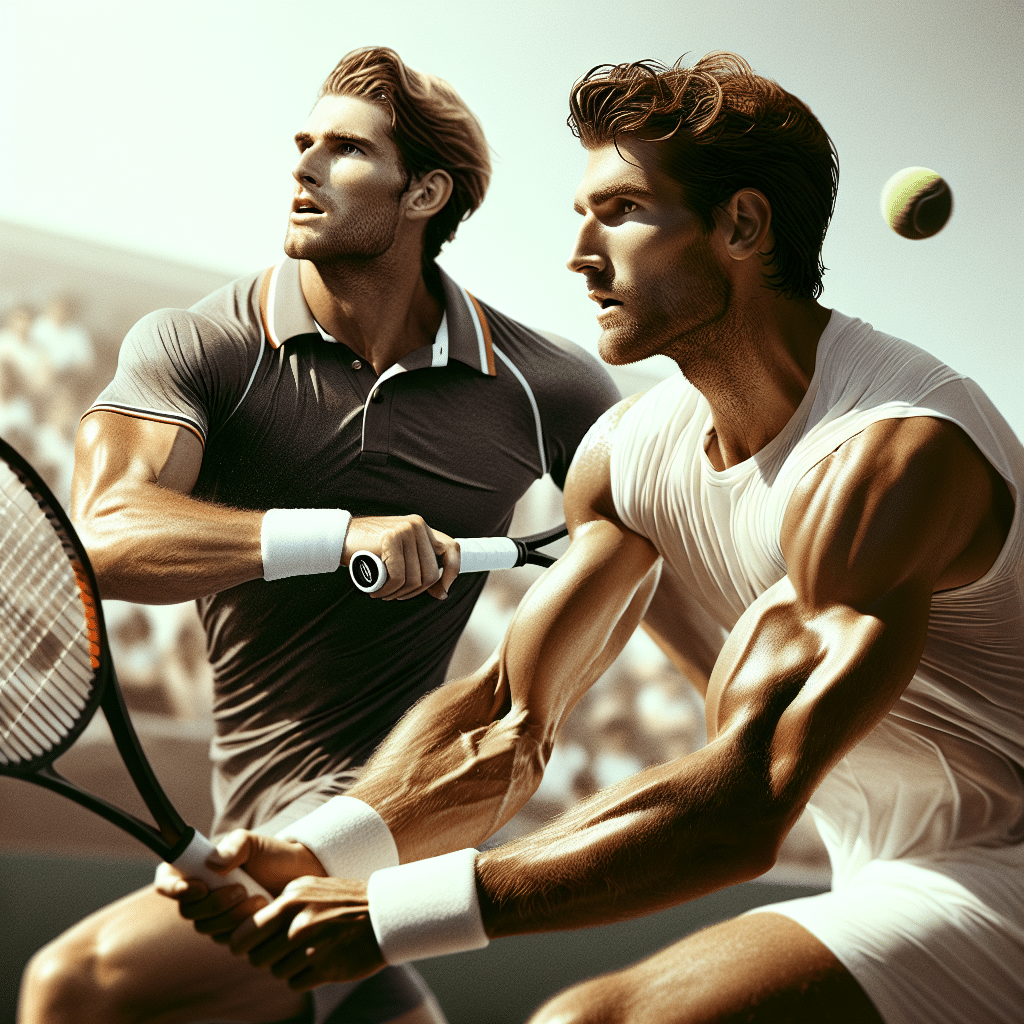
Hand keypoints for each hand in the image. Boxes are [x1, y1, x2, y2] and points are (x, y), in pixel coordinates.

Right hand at [155, 831, 326, 942]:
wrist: (301, 876)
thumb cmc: (273, 855)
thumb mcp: (254, 843)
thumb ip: (234, 846)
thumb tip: (212, 864)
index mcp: (197, 868)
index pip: (166, 880)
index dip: (172, 887)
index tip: (196, 887)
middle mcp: (201, 895)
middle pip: (188, 911)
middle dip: (213, 904)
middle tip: (240, 890)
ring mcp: (215, 917)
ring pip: (206, 928)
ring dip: (231, 916)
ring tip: (259, 898)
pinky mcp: (232, 934)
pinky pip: (226, 940)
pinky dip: (243, 928)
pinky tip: (263, 912)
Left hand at [230, 877, 384, 988]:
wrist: (384, 912)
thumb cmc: (341, 900)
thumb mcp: (308, 888)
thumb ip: (279, 905)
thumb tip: (244, 930)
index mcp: (290, 900)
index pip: (243, 935)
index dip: (243, 945)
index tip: (248, 946)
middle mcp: (298, 924)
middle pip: (257, 958)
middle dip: (267, 957)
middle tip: (284, 949)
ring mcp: (313, 948)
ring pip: (277, 973)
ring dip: (288, 967)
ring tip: (309, 951)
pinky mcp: (326, 969)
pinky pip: (295, 983)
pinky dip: (303, 977)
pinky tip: (320, 961)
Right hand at [343, 514, 459, 599]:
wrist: (341, 536)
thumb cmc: (369, 549)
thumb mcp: (400, 552)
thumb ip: (419, 563)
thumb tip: (441, 591)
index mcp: (423, 528)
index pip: (452, 549)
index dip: (452, 573)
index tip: (441, 592)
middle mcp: (418, 526)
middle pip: (431, 572)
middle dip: (415, 591)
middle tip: (396, 595)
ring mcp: (405, 530)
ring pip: (414, 577)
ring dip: (399, 593)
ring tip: (384, 594)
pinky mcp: (391, 539)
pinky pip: (398, 576)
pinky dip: (388, 590)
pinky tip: (377, 592)